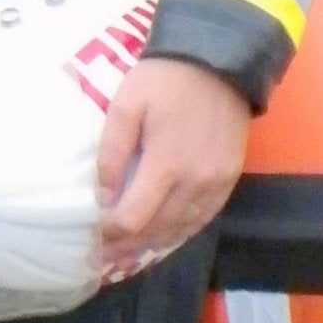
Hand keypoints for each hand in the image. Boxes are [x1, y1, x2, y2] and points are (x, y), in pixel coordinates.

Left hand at [94, 57, 250, 277]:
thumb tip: (103, 197)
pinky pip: (204, 218)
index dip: (111, 234)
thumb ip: (112, 153)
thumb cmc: (165, 80)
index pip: (134, 218)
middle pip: (158, 230)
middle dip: (128, 248)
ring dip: (155, 245)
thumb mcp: (127, 106)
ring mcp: (217, 184)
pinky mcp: (229, 179)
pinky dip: (181, 232)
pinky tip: (164, 238)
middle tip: (105, 260)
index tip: (93, 240)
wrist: (219, 62)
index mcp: (167, 165)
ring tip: (129, 257)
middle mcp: (195, 183)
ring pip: (183, 229)